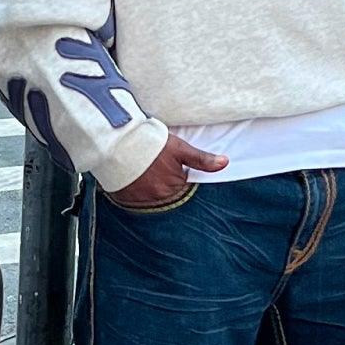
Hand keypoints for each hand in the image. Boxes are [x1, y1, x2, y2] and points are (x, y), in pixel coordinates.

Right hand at [108, 132, 228, 208]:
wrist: (119, 142)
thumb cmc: (151, 143)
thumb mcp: (180, 148)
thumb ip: (202, 159)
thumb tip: (224, 163)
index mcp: (174, 187)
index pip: (185, 193)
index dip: (181, 182)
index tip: (174, 174)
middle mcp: (159, 198)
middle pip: (168, 198)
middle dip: (166, 188)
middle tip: (158, 172)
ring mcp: (141, 200)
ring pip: (151, 200)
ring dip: (151, 192)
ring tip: (146, 175)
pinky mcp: (125, 199)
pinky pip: (134, 202)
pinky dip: (135, 194)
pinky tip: (134, 181)